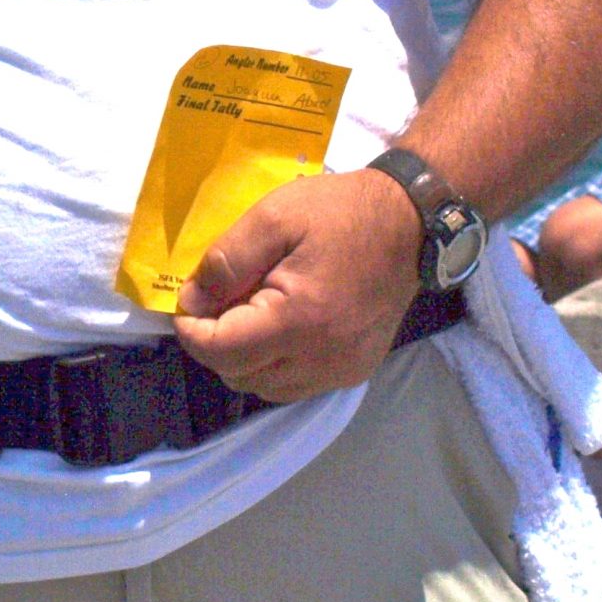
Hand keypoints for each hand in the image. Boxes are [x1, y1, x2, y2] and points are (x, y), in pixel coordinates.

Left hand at [172, 168, 422, 402]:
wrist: (410, 222)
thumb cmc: (339, 213)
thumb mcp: (272, 218)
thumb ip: (226, 262)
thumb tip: (193, 301)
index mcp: (298, 320)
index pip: (219, 352)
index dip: (191, 328)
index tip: (191, 299)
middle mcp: (321, 358)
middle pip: (238, 375)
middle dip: (216, 341)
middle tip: (224, 299)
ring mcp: (341, 370)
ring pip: (264, 387)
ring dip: (245, 357)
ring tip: (254, 311)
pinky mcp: (355, 371)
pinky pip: (295, 386)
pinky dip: (275, 364)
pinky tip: (281, 327)